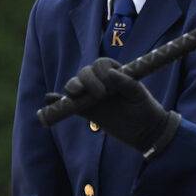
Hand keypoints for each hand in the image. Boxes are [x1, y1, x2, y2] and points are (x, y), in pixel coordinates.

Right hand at [51, 57, 179, 155]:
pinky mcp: (86, 111)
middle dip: (87, 80)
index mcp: (114, 72)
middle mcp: (100, 81)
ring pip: (75, 86)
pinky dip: (58, 102)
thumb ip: (126, 83)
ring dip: (72, 88)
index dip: (101, 72)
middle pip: (84, 73)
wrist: (145, 131)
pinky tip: (50, 100)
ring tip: (76, 94)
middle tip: (101, 95)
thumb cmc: (145, 108)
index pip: (100, 64)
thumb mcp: (139, 94)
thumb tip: (110, 74)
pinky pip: (69, 104)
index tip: (109, 86)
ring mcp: (91, 96)